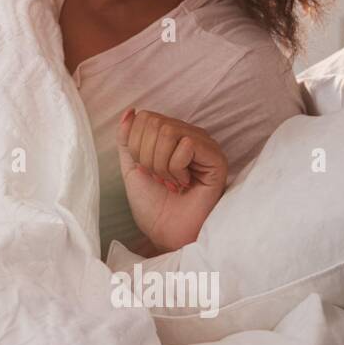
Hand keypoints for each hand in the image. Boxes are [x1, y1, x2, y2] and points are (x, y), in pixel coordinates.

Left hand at [117, 108, 227, 253]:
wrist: (166, 233)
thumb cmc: (153, 205)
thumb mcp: (132, 167)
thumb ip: (127, 140)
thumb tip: (130, 111)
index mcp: (170, 136)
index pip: (144, 117)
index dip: (136, 145)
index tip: (147, 170)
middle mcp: (188, 135)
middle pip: (153, 122)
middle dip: (147, 156)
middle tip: (159, 178)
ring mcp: (204, 145)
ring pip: (167, 131)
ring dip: (161, 164)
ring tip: (172, 181)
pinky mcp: (216, 157)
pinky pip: (186, 144)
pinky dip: (176, 168)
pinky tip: (186, 183)